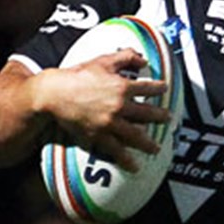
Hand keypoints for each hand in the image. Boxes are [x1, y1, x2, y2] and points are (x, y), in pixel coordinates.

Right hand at [39, 49, 171, 170]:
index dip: (159, 89)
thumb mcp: (103, 61)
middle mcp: (119, 106)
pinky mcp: (98, 136)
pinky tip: (134, 166)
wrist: (54, 93)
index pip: (148, 88)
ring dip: (148, 143)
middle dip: (160, 117)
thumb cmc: (77, 75)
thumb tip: (143, 59)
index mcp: (122, 86)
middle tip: (168, 119)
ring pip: (135, 135)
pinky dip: (126, 159)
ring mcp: (110, 123)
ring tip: (156, 149)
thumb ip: (125, 57)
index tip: (165, 89)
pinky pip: (116, 150)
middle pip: (147, 114)